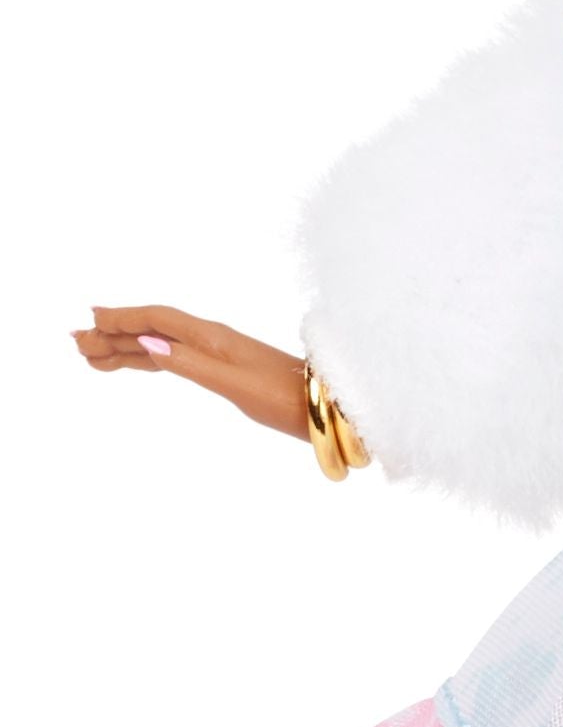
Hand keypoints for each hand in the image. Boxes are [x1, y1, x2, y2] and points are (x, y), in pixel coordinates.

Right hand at [72, 304, 311, 440]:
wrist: (324, 408)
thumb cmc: (282, 398)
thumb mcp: (233, 384)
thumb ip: (189, 363)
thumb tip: (146, 343)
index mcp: (210, 337)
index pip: (156, 320)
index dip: (122, 318)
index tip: (89, 320)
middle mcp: (209, 339)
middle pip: (152, 330)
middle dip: (113, 334)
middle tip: (75, 341)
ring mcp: (215, 353)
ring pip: (160, 345)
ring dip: (125, 348)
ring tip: (91, 355)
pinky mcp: (222, 370)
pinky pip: (175, 359)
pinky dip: (149, 360)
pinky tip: (137, 361)